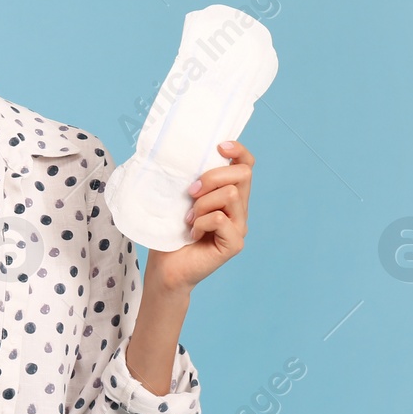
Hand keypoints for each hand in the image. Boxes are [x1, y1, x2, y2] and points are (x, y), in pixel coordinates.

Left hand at [146, 139, 252, 293]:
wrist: (165, 266)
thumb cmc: (170, 231)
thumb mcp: (179, 198)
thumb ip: (191, 178)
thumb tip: (181, 151)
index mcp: (228, 194)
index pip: (246, 165)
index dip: (238, 151)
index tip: (219, 147)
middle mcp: (239, 209)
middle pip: (242, 174)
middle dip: (212, 177)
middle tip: (191, 193)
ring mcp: (239, 226)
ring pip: (231, 194)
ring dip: (203, 203)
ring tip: (190, 218)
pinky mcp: (235, 243)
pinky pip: (220, 218)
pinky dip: (201, 223)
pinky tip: (193, 233)